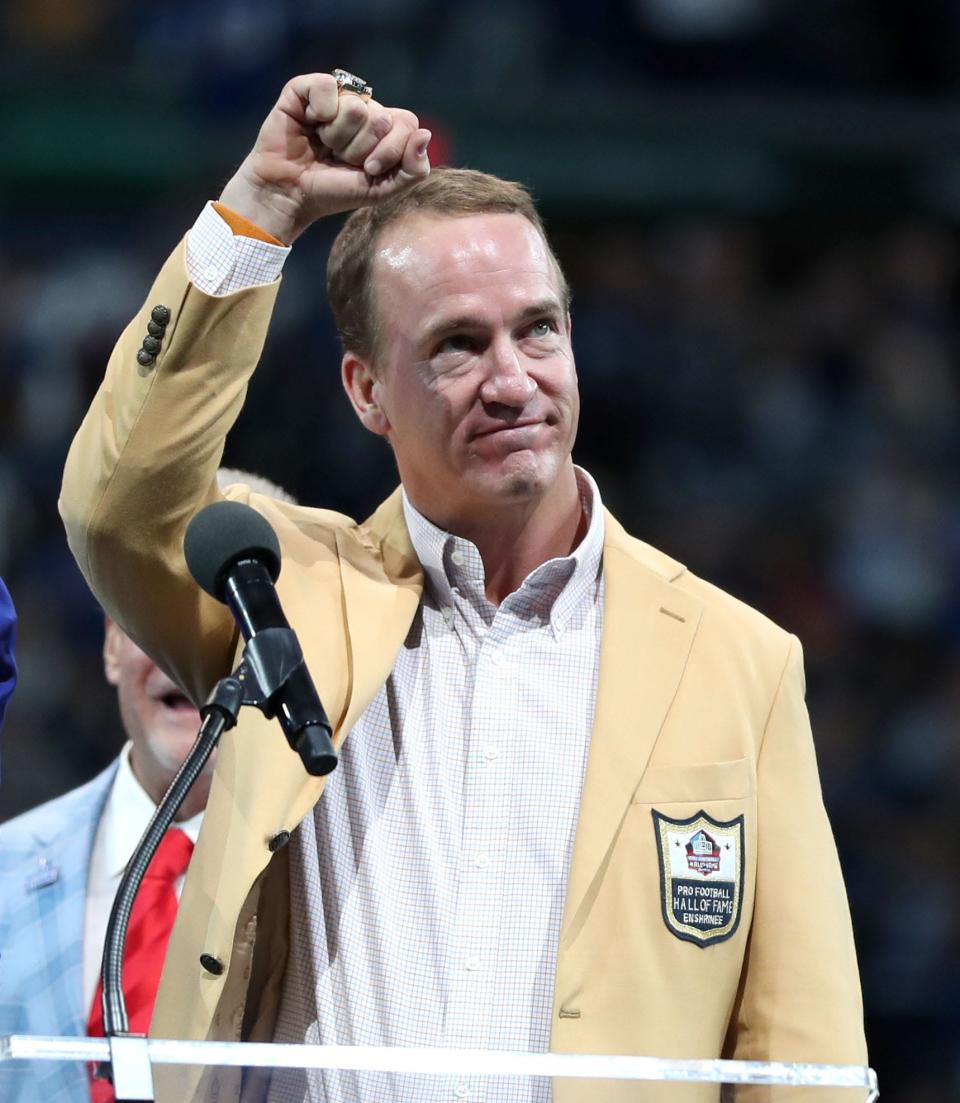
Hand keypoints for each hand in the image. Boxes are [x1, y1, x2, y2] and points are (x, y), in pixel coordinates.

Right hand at [218, 72, 431, 243]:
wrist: (291, 195)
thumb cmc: (334, 191)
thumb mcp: (381, 189)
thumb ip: (413, 170)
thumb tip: (425, 134)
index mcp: (383, 127)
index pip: (407, 122)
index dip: (390, 150)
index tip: (368, 170)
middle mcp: (362, 107)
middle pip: (381, 118)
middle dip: (360, 149)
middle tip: (340, 158)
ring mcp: (335, 96)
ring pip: (356, 107)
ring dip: (338, 137)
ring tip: (322, 145)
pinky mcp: (305, 89)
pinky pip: (327, 86)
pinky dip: (320, 112)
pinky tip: (310, 124)